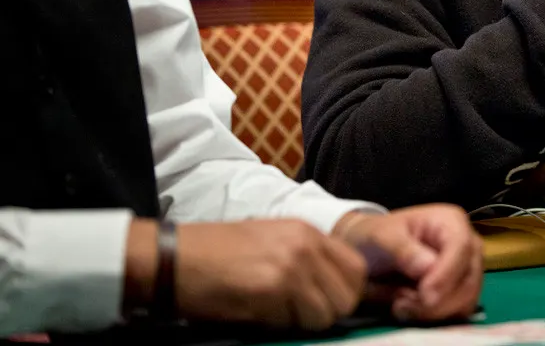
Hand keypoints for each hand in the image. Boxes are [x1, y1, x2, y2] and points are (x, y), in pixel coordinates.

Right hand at [173, 219, 367, 329]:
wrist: (175, 258)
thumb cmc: (216, 253)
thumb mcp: (271, 239)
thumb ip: (306, 258)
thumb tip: (332, 289)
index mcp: (306, 231)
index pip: (356, 268)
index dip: (346, 293)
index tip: (328, 303)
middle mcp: (305, 245)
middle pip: (347, 295)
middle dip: (329, 312)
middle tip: (301, 315)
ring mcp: (290, 265)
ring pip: (325, 313)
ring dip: (305, 322)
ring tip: (278, 314)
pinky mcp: (271, 289)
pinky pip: (296, 321)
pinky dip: (283, 325)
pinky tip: (260, 314)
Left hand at [334, 204, 482, 321]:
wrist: (369, 253)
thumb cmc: (377, 238)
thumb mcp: (381, 237)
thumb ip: (403, 250)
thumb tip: (428, 267)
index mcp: (451, 221)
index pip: (461, 248)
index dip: (446, 274)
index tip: (425, 296)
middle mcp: (467, 245)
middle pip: (469, 279)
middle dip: (438, 301)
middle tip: (400, 305)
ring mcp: (467, 270)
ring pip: (465, 301)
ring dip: (433, 312)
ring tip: (400, 305)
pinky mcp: (461, 292)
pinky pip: (457, 313)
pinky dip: (434, 319)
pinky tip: (409, 310)